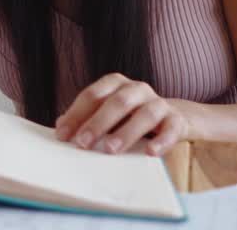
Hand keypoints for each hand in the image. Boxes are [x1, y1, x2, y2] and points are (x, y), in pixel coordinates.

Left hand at [54, 73, 188, 156]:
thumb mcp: (107, 114)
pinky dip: (162, 141)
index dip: (76, 114)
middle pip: (117, 102)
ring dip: (126, 132)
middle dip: (97, 123)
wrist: (173, 118)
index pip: (92, 95)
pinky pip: (171, 129)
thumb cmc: (131, 117)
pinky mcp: (176, 120)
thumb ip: (86, 118)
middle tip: (82, 143)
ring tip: (111, 150)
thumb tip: (60, 127)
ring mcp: (158, 103)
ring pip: (144, 114)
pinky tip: (151, 152)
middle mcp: (137, 89)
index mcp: (116, 84)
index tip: (62, 135)